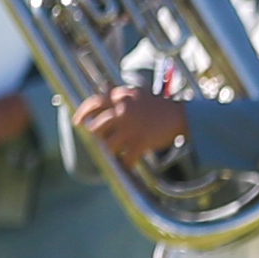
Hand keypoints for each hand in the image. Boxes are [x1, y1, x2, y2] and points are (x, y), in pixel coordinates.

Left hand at [76, 85, 194, 169]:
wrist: (180, 115)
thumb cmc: (157, 105)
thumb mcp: (136, 94)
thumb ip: (119, 97)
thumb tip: (102, 102)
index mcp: (120, 98)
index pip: (94, 103)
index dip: (82, 113)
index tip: (77, 122)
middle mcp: (122, 112)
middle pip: (96, 128)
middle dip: (98, 137)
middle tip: (104, 140)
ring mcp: (130, 128)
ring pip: (108, 145)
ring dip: (112, 151)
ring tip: (119, 151)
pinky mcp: (140, 142)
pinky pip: (126, 159)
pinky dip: (127, 163)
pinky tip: (130, 163)